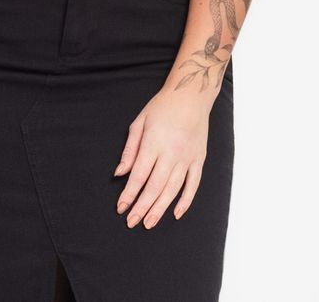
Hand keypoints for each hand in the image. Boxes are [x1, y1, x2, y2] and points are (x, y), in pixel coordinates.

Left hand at [113, 85, 213, 228]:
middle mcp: (172, 152)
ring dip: (160, 209)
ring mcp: (187, 157)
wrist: (191, 96)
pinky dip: (185, 201)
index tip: (121, 208)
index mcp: (154, 141)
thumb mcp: (140, 122)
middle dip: (141, 207)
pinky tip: (175, 213)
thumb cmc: (162, 107)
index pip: (139, 174)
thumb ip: (130, 149)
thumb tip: (119, 173)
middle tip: (131, 222)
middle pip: (155, 186)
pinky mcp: (199, 160)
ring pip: (173, 190)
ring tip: (148, 223)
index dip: (129, 193)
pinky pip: (193, 185)